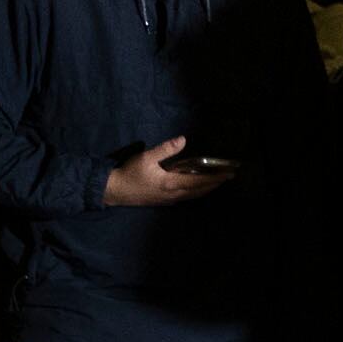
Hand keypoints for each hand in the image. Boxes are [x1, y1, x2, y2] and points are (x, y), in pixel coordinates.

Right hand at [104, 136, 229, 206]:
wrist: (114, 191)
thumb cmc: (130, 173)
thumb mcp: (146, 157)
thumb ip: (165, 149)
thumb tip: (183, 139)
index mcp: (171, 183)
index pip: (199, 182)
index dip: (215, 178)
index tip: (228, 174)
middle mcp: (173, 194)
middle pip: (199, 191)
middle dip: (215, 184)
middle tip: (228, 177)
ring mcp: (168, 200)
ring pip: (193, 196)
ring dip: (206, 189)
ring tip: (217, 182)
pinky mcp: (163, 201)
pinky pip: (185, 197)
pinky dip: (196, 192)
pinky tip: (198, 188)